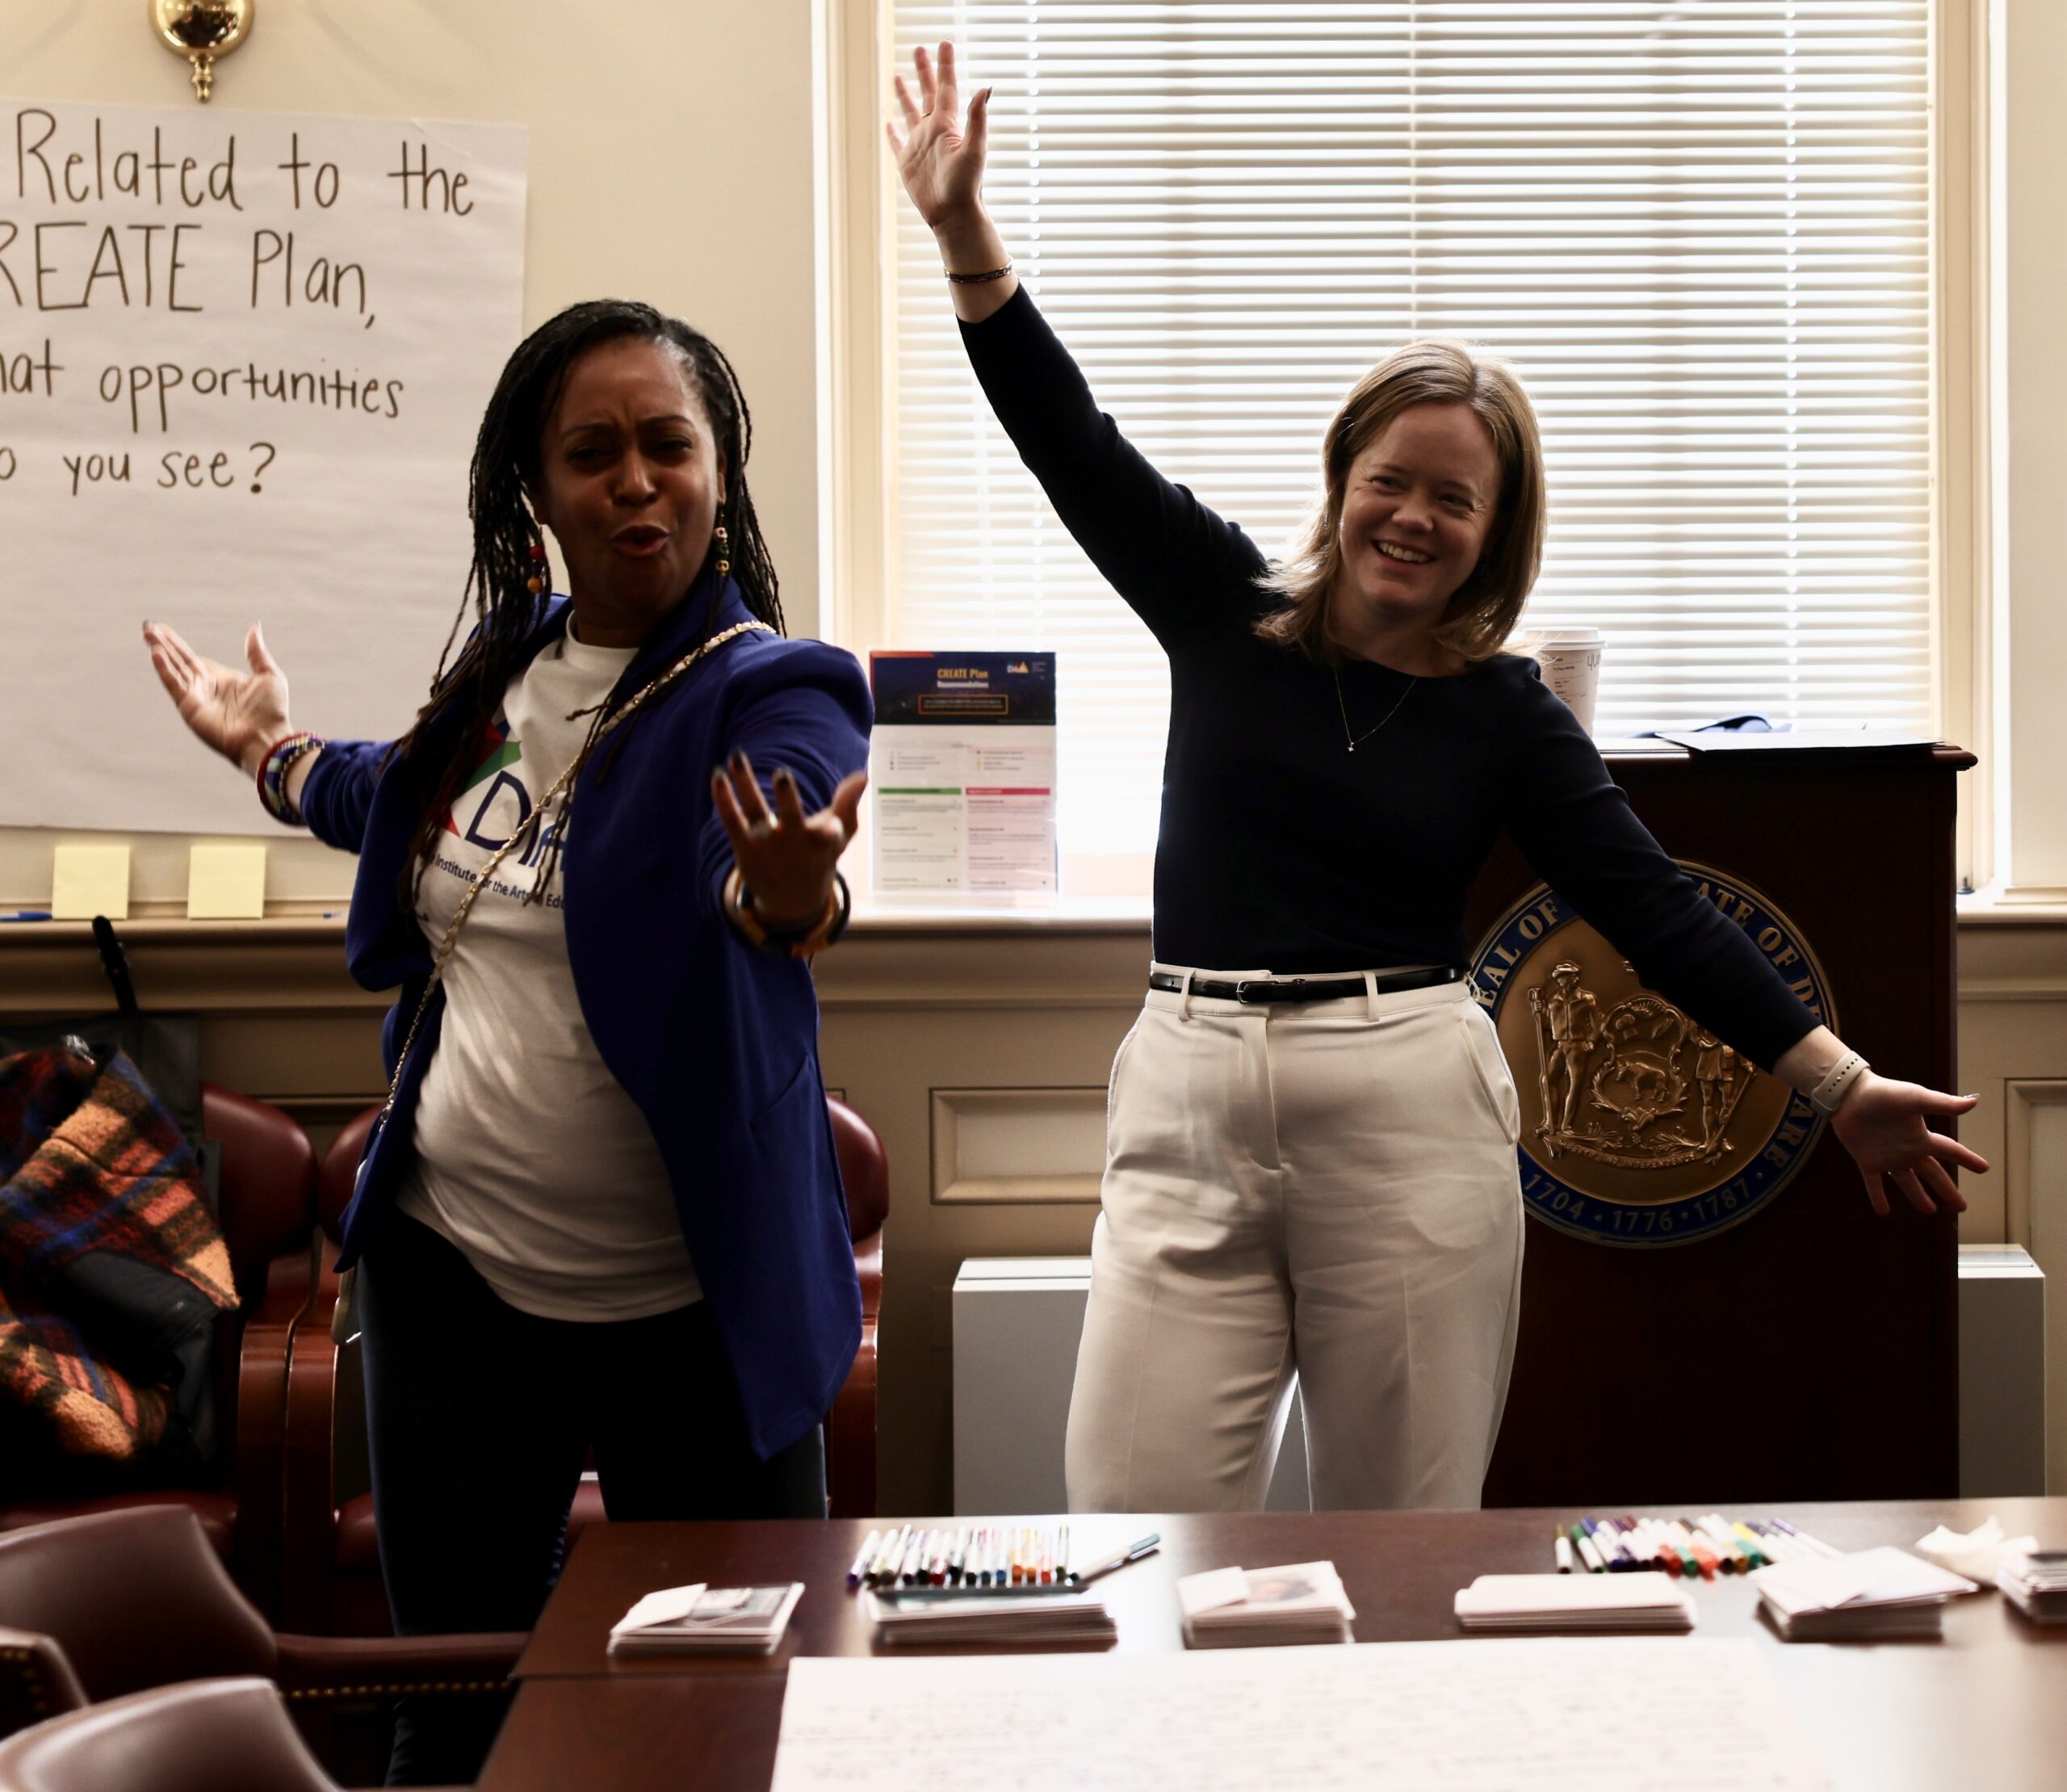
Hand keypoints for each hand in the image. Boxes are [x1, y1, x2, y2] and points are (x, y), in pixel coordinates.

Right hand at [143, 620, 290, 776]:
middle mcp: (205, 688)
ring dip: (160, 652)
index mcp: (222, 680)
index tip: (162, 629)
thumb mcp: (268, 674)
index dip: (176, 644)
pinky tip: (156, 653)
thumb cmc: (271, 711)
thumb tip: (255, 628)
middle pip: (179, 661)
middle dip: (164, 644)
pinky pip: (174, 685)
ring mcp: (196, 698)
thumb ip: (256, 652)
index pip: (192, 658)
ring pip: (173, 669)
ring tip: (148, 634)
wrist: (266, 738)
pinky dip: (164, 669)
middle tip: (148, 626)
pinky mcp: (190, 707)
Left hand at [712, 752, 867, 928]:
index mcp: (820, 844)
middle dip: (788, 798)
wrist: (791, 900)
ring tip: (737, 757)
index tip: (833, 827)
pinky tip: (718, 776)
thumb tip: (862, 775)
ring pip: (755, 809)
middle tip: (783, 774)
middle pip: (790, 818)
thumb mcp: (840, 836)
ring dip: (745, 783)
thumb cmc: (819, 858)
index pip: (829, 835)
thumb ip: (848, 805)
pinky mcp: (744, 846)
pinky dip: (724, 798)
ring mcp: (766, 845)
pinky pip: (731, 819)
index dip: (832, 831)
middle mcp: (793, 844)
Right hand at [886, 41, 990, 232]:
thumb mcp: (974, 150)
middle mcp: (933, 131)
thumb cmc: (966, 186)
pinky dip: (892, 131)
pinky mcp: (907, 163)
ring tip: (898, 76)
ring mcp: (919, 146)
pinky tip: (888, 122)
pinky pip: (897, 142)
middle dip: (924, 71)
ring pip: (910, 112)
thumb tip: (985, 88)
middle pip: (928, 93)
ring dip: (905, 94)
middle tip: (918, 48)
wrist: (953, 215)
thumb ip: (978, 119)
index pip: (946, 88)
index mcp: (947, 125)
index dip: (945, 66)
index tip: (943, 44)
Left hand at [1828, 1074, 1986, 1216]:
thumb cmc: (1884, 1093)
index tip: (1984, 1169)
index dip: (1967, 1160)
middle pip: (1933, 1174)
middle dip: (1947, 1190)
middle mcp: (1908, 1150)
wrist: (1849, 1094)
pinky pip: (1874, 1183)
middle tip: (1961, 1208)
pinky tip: (1882, 1212)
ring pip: (1906, 1182)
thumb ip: (1943, 1103)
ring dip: (1918, 1197)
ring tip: (1930, 1212)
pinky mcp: (1866, 1160)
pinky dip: (1877, 1197)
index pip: (1951, 1151)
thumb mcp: (1915, 1098)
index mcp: (1922, 1137)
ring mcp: (1887, 1157)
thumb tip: (1974, 1101)